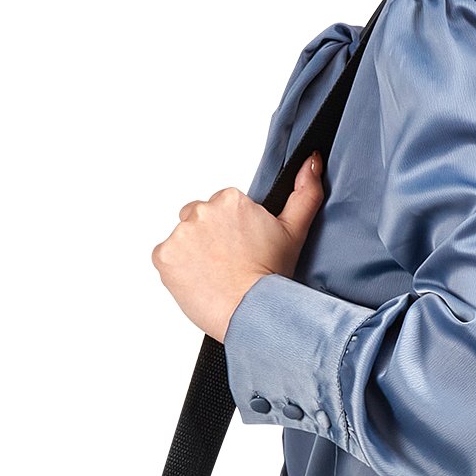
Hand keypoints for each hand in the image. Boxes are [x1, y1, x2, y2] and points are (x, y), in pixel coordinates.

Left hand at [151, 154, 324, 340]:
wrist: (250, 314)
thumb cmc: (271, 280)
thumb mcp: (294, 233)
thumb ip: (305, 194)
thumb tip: (312, 161)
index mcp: (230, 199)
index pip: (223, 208)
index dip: (233, 232)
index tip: (242, 250)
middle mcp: (202, 210)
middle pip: (199, 220)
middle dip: (211, 239)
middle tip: (228, 265)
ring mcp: (180, 234)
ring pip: (183, 240)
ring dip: (194, 254)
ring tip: (215, 277)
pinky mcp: (164, 257)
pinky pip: (165, 258)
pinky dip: (177, 270)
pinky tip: (198, 282)